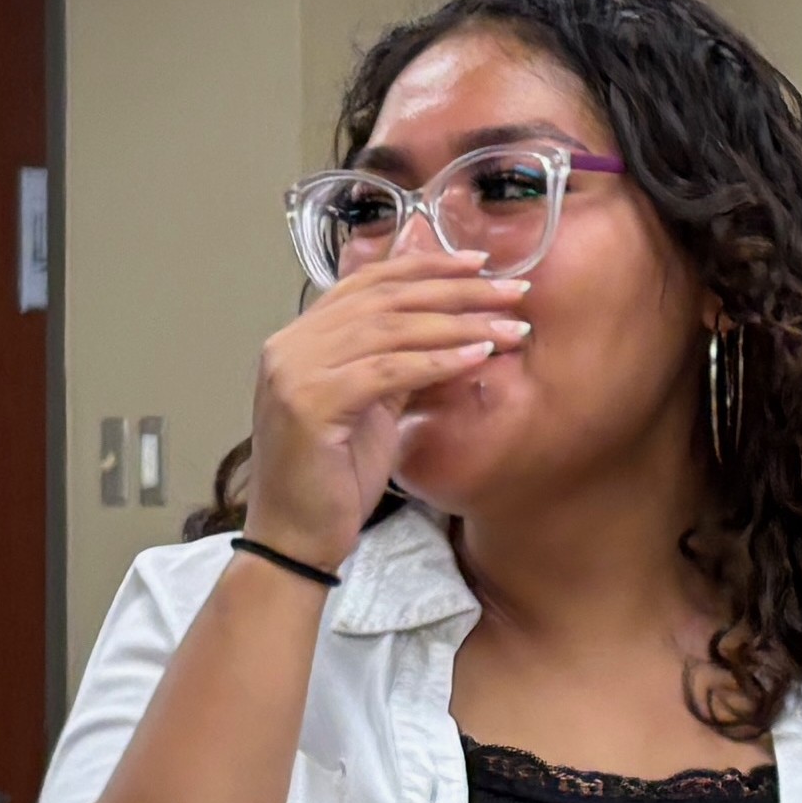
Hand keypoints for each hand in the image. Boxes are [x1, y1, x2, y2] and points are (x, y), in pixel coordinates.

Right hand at [246, 256, 529, 563]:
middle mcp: (290, 345)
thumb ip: (398, 364)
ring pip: (390, 329)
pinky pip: (388, 370)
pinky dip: (437, 361)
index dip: (425, 265)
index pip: (368, 282)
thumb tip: (451, 327)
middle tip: (511, 289)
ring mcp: (294, 371)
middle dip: (456, 290)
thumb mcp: (372, 409)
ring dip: (459, 324)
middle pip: (385, 298)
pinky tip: (478, 356)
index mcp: (299, 339)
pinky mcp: (309, 403)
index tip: (478, 261)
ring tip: (510, 328)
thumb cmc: (333, 481)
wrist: (295, 540)